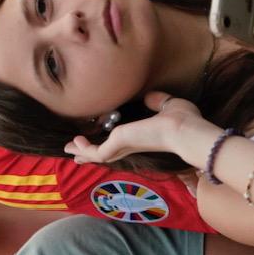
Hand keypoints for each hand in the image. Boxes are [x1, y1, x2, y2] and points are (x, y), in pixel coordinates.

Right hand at [64, 91, 209, 164]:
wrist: (185, 131)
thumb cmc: (183, 121)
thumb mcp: (169, 106)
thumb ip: (158, 102)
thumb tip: (150, 98)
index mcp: (142, 138)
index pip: (122, 145)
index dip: (110, 146)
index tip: (100, 147)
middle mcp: (132, 146)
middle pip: (107, 153)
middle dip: (91, 154)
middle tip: (76, 156)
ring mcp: (124, 147)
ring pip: (99, 155)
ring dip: (83, 152)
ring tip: (68, 148)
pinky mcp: (118, 145)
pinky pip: (97, 152)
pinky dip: (86, 148)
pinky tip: (76, 142)